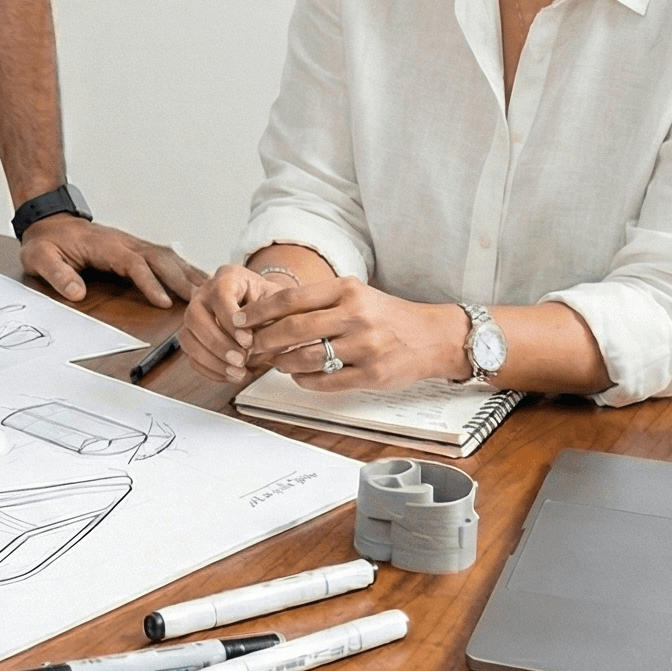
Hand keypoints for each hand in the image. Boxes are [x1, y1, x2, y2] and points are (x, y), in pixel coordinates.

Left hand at [20, 217, 197, 308]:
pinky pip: (166, 258)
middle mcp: (124, 242)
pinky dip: (185, 269)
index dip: (150, 283)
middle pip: (160, 258)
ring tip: (211, 293)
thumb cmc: (46, 242)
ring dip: (189, 273)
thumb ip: (57, 274)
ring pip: (168, 256)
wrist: (48, 222)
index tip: (164, 302)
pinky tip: (200, 281)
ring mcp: (132, 244)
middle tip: (202, 302)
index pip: (134, 263)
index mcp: (104, 245)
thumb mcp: (39, 258)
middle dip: (181, 280)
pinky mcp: (136, 250)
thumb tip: (77, 292)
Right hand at [176, 265, 267, 384]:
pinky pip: (192, 357)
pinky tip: (231, 375)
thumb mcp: (278, 302)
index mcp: (227, 278)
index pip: (219, 295)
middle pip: (195, 317)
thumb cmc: (271, 303)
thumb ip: (268, 318)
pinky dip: (211, 370)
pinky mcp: (193, 337)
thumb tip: (254, 342)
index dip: (230, 320)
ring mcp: (195, 316)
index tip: (248, 340)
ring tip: (238, 372)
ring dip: (212, 360)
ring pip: (188, 339)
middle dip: (218, 343)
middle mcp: (204, 294)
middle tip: (241, 360)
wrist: (266, 308)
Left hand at [243, 277, 464, 392]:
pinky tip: (298, 375)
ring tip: (275, 362)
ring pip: (307, 358)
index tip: (240, 320)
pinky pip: (326, 381)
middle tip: (250, 346)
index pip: (290, 299)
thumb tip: (269, 311)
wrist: (431, 336)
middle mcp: (355, 315)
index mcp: (347, 290)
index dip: (259, 311)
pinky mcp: (371, 374)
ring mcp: (365, 346)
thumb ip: (317, 300)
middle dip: (263, 340)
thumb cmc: (385, 314)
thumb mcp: (354, 294)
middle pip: (293, 329)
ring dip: (282, 363)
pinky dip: (304, 380)